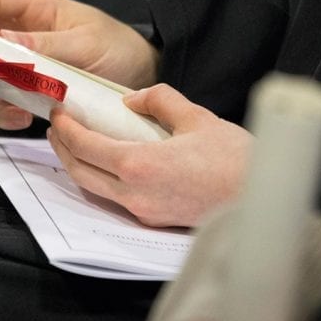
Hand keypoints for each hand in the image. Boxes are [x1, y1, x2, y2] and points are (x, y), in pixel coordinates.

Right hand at [0, 0, 159, 129]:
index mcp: (35, 8)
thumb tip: (2, 40)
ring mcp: (22, 62)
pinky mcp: (28, 90)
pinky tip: (24, 120)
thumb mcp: (86, 43)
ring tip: (14, 109)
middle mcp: (21, 32)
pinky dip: (6, 113)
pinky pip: (3, 101)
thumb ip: (45, 43)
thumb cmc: (119, 47)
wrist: (141, 77)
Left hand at [49, 84, 250, 226]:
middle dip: (62, 147)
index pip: (85, 146)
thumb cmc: (235, 160)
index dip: (66, 128)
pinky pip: (114, 198)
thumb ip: (159, 101)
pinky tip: (106, 162)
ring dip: (78, 164)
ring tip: (74, 143)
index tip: (59, 112)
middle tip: (57, 126)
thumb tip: (131, 101)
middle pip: (79, 171)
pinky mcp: (154, 219)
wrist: (262, 200)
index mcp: (139, 165)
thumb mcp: (196, 117)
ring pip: (94, 189)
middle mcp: (134, 193)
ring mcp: (142, 211)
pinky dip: (100, 177)